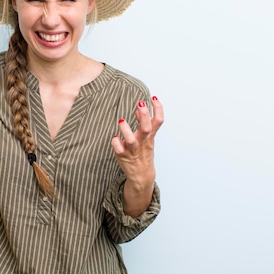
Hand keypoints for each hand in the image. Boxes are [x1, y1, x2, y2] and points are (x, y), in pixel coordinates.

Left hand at [111, 96, 163, 215]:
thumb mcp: (147, 138)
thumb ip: (143, 122)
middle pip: (147, 128)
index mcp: (150, 137)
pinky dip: (115, 142)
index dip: (158, 109)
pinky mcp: (122, 156)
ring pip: (131, 140)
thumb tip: (139, 108)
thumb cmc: (143, 153)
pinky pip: (118, 148)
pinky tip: (114, 137)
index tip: (153, 98)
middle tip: (140, 103)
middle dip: (144, 115)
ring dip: (126, 129)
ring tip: (121, 120)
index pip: (158, 121)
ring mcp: (132, 150)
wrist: (142, 176)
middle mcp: (142, 142)